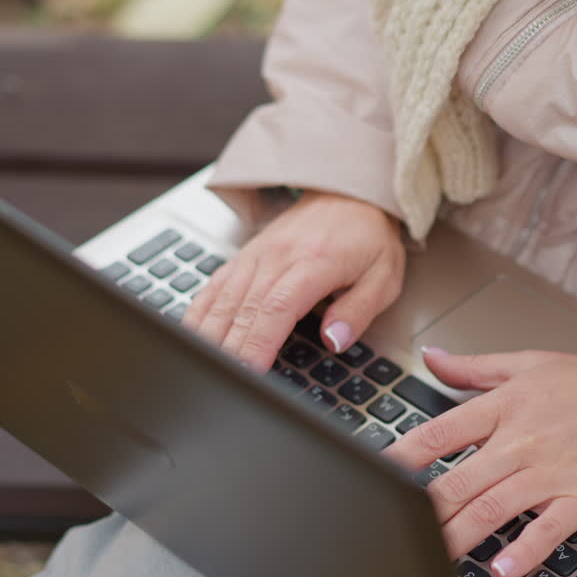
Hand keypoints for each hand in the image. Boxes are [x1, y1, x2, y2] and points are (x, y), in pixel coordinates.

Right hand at [185, 190, 403, 369]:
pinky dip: (201, 313)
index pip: (277, 308)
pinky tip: (193, 337)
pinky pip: (215, 286)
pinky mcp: (246, 256)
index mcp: (314, 262)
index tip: (250, 374)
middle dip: (230, 351)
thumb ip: (359, 311)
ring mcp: (257, 255)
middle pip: (243, 309)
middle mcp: (278, 256)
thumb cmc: (368, 236)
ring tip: (203, 369)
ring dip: (210, 336)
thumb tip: (334, 340)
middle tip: (223, 384)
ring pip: (223, 299)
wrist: (349, 193)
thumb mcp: (384, 276)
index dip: (259, 344)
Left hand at [385, 348, 576, 576]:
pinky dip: (523, 549)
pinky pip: (546, 529)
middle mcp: (519, 442)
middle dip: (422, 506)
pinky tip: (502, 566)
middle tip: (394, 523)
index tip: (375, 472)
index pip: (439, 433)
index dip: (402, 455)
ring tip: (431, 552)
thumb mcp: (528, 362)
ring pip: (491, 507)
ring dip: (458, 534)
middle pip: (458, 478)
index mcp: (503, 407)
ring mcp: (549, 473)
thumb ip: (474, 366)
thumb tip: (432, 357)